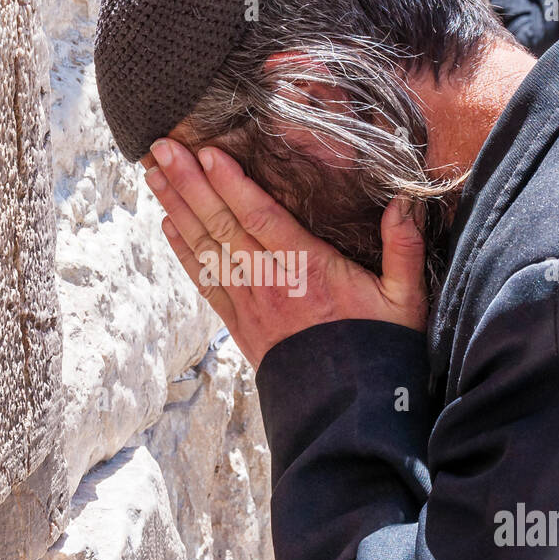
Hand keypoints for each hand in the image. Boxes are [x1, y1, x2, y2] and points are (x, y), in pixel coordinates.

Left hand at [143, 138, 427, 369]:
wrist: (348, 412)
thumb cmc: (379, 349)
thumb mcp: (404, 299)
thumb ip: (404, 248)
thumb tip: (406, 203)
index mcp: (308, 271)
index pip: (262, 218)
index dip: (233, 184)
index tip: (208, 153)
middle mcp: (270, 283)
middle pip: (221, 224)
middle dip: (189, 183)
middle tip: (162, 147)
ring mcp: (249, 304)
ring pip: (205, 247)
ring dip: (177, 207)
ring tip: (153, 172)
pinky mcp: (239, 323)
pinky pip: (204, 279)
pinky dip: (183, 250)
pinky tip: (167, 223)